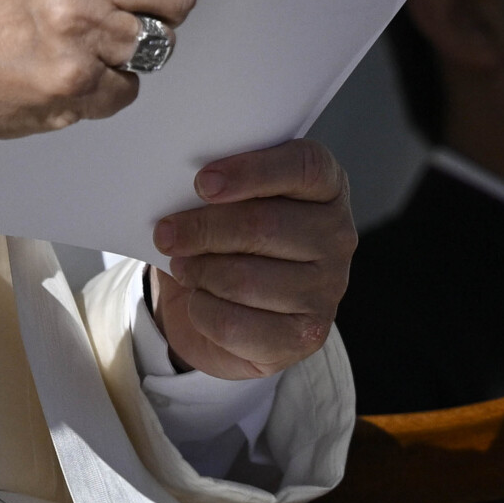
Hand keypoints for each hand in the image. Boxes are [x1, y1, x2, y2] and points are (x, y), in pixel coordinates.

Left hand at [149, 139, 354, 379]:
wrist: (228, 307)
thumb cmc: (228, 240)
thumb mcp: (223, 202)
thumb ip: (214, 186)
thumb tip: (174, 185)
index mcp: (326, 187)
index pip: (305, 166)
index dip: (252, 171)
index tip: (203, 183)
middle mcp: (337, 235)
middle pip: (264, 224)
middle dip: (203, 229)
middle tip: (165, 234)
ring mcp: (328, 289)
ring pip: (246, 279)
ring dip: (199, 272)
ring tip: (183, 266)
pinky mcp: (306, 336)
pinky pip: (236, 324)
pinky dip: (203, 311)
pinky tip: (199, 301)